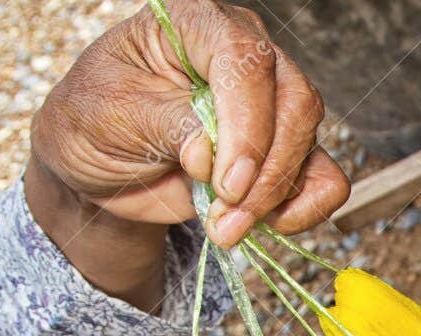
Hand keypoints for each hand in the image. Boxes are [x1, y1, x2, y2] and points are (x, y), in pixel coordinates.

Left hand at [24, 0, 348, 308]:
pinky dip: (305, 209)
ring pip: (310, 142)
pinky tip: (265, 224)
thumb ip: (169, 126)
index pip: (246, 60)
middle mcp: (246, 54)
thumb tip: (212, 157)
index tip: (225, 183)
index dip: (246, 125)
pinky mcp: (286, 151)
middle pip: (294, 103)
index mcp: (197, 24)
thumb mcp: (112, 116)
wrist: (100, 164)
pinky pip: (325, 179)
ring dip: (277, 197)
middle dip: (265, 172)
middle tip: (225, 217)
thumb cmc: (95, 121)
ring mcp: (272, 102)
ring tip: (227, 228)